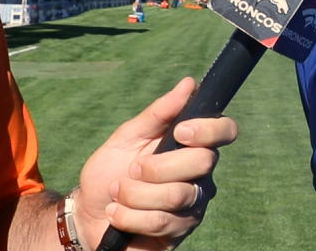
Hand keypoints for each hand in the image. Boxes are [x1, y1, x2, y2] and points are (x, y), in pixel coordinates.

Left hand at [71, 77, 238, 249]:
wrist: (89, 214)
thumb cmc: (110, 171)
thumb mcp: (128, 136)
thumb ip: (159, 112)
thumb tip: (189, 83)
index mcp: (192, 146)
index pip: (226, 131)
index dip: (209, 130)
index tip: (180, 132)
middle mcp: (200, 175)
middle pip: (202, 162)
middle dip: (157, 166)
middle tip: (131, 170)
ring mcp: (193, 205)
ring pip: (177, 194)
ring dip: (135, 194)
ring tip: (117, 193)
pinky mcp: (180, 231)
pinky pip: (161, 221)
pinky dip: (129, 216)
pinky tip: (116, 213)